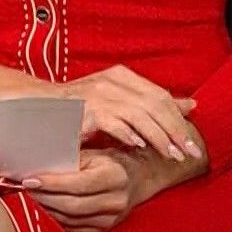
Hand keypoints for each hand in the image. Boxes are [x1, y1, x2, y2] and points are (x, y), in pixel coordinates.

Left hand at [27, 131, 209, 231]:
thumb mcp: (93, 152)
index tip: (30, 178)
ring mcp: (111, 218)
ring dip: (47, 208)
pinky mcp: (104, 229)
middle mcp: (116, 200)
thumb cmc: (109, 158)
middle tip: (24, 188)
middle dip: (44, 197)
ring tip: (30, 196)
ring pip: (71, 219)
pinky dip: (56, 218)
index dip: (52, 183)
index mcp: (115, 176)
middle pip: (73, 205)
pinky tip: (44, 206)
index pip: (78, 183)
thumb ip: (70, 156)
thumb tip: (37, 154)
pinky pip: (75, 228)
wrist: (137, 177)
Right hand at [62, 65, 200, 163]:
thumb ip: (153, 104)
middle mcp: (112, 81)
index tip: (193, 143)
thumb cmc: (81, 108)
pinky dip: (127, 133)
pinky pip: (112, 121)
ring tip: (171, 155)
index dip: (179, 120)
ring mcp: (97, 94)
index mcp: (122, 76)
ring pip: (138, 114)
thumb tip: (191, 105)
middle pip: (154, 104)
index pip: (160, 95)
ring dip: (158, 137)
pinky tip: (138, 146)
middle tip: (189, 153)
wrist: (39, 107)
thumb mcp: (120, 100)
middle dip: (175, 131)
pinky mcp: (84, 110)